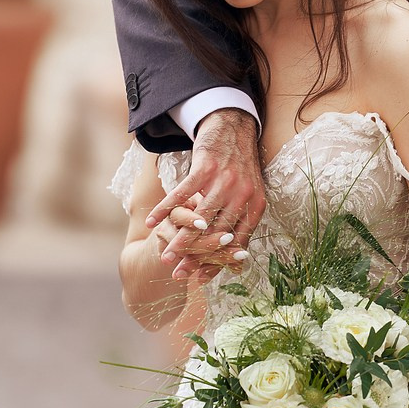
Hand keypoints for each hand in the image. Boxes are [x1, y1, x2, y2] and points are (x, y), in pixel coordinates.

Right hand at [147, 110, 264, 279]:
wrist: (234, 128)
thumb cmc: (240, 168)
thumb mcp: (249, 194)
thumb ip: (242, 221)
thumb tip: (236, 258)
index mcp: (256, 206)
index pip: (237, 242)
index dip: (218, 262)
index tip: (203, 278)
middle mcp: (242, 195)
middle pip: (216, 235)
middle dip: (196, 258)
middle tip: (180, 274)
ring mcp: (223, 182)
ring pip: (199, 219)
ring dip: (180, 241)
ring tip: (166, 257)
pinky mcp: (204, 168)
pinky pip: (181, 195)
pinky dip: (165, 210)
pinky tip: (152, 223)